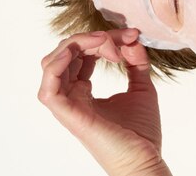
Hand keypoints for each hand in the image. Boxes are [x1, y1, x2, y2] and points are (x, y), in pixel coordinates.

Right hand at [38, 29, 171, 175]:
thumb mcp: (142, 87)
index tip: (132, 36)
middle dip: (93, 37)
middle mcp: (72, 96)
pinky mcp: (69, 115)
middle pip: (67, 53)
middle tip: (123, 38)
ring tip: (102, 40)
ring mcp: (68, 106)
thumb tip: (132, 40)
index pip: (82, 53)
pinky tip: (74, 53)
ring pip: (52, 64)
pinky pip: (49, 89)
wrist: (146, 159)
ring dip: (76, 44)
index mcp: (84, 91)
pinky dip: (56, 66)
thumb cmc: (142, 133)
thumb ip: (136, 63)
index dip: (104, 38)